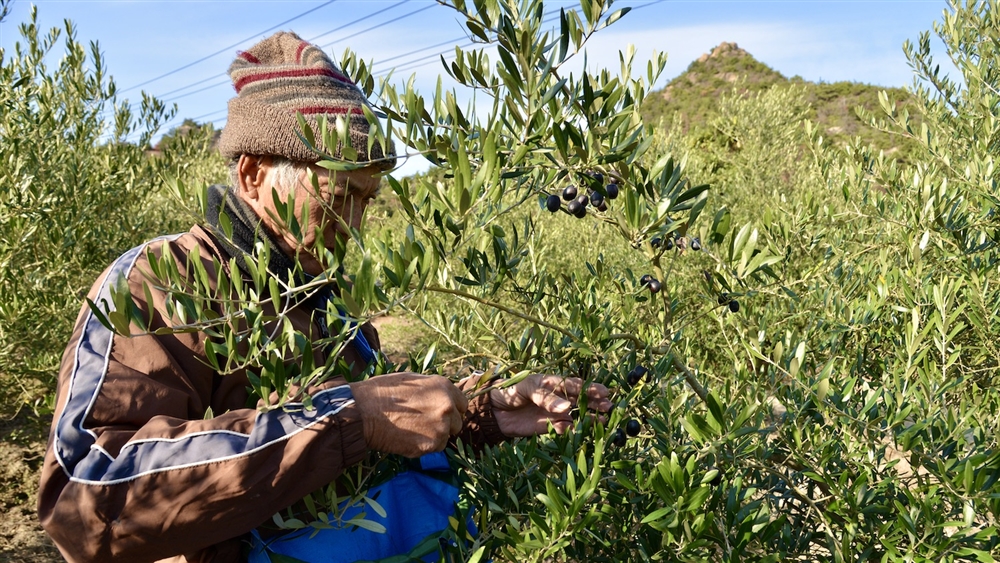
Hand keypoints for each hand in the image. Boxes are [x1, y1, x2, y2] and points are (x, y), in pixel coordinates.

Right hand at [350, 372, 467, 457]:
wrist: (363, 412)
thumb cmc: (382, 392)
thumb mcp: (412, 380)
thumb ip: (433, 389)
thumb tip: (442, 397)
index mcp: (444, 387)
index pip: (463, 404)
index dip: (452, 409)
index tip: (441, 413)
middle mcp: (447, 406)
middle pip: (457, 423)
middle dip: (445, 425)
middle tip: (423, 424)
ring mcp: (441, 427)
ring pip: (446, 438)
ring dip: (434, 437)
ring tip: (411, 430)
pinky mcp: (431, 445)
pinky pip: (434, 449)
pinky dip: (424, 446)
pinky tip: (406, 438)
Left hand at [489, 374, 611, 436]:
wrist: (494, 410)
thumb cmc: (511, 390)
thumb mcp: (527, 388)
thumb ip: (546, 397)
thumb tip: (567, 407)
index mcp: (553, 383)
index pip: (575, 385)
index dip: (590, 388)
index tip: (604, 392)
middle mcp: (557, 398)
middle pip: (580, 400)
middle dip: (595, 404)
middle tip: (609, 407)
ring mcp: (554, 413)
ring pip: (576, 415)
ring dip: (588, 418)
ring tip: (602, 421)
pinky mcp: (548, 427)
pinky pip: (563, 429)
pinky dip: (569, 430)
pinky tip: (572, 430)